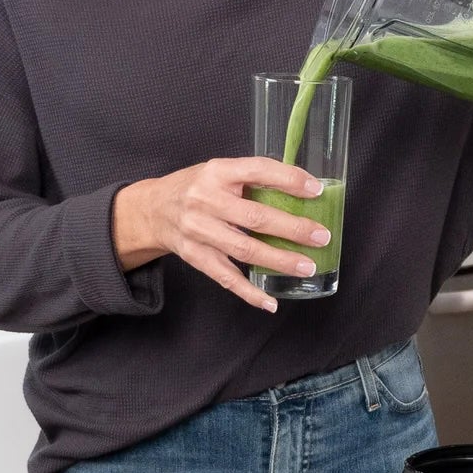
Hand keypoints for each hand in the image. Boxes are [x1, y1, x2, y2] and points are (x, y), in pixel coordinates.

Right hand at [112, 158, 330, 312]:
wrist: (152, 209)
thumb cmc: (196, 188)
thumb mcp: (220, 171)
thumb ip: (252, 177)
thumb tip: (302, 187)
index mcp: (216, 172)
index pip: (258, 170)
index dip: (289, 179)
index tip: (316, 190)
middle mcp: (205, 201)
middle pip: (255, 217)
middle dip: (292, 229)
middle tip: (320, 236)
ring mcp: (198, 231)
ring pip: (244, 250)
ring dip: (279, 261)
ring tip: (307, 266)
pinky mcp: (195, 256)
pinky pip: (225, 278)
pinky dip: (249, 292)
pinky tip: (270, 302)